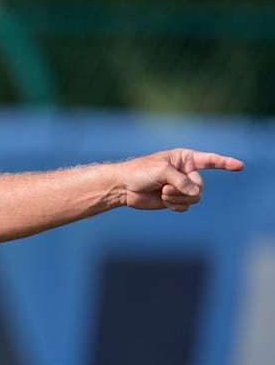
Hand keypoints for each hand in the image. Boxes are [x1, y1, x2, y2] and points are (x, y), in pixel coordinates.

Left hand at [122, 149, 243, 211]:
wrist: (124, 187)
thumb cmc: (140, 172)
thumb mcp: (161, 171)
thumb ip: (181, 180)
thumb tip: (196, 193)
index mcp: (185, 158)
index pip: (210, 160)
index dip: (226, 163)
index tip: (240, 166)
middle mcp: (186, 172)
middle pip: (201, 186)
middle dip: (184, 190)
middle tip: (166, 188)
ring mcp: (182, 186)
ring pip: (196, 197)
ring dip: (178, 198)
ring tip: (163, 194)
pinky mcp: (175, 199)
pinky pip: (187, 206)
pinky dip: (176, 205)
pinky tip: (164, 201)